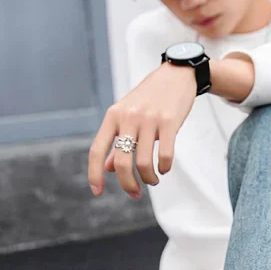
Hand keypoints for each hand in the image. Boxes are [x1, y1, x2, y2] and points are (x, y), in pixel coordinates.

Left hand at [88, 61, 196, 198]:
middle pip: (121, 162)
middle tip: (135, 193)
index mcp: (113, 116)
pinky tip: (164, 168)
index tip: (97, 192)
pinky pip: (165, 155)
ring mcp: (148, 119)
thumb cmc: (149, 98)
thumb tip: (108, 169)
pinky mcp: (169, 122)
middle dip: (128, 184)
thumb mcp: (126, 115)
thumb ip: (116, 140)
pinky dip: (164, 168)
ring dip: (149, 178)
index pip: (97, 150)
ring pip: (143, 162)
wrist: (175, 75)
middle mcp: (127, 117)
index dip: (94, 174)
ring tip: (153, 180)